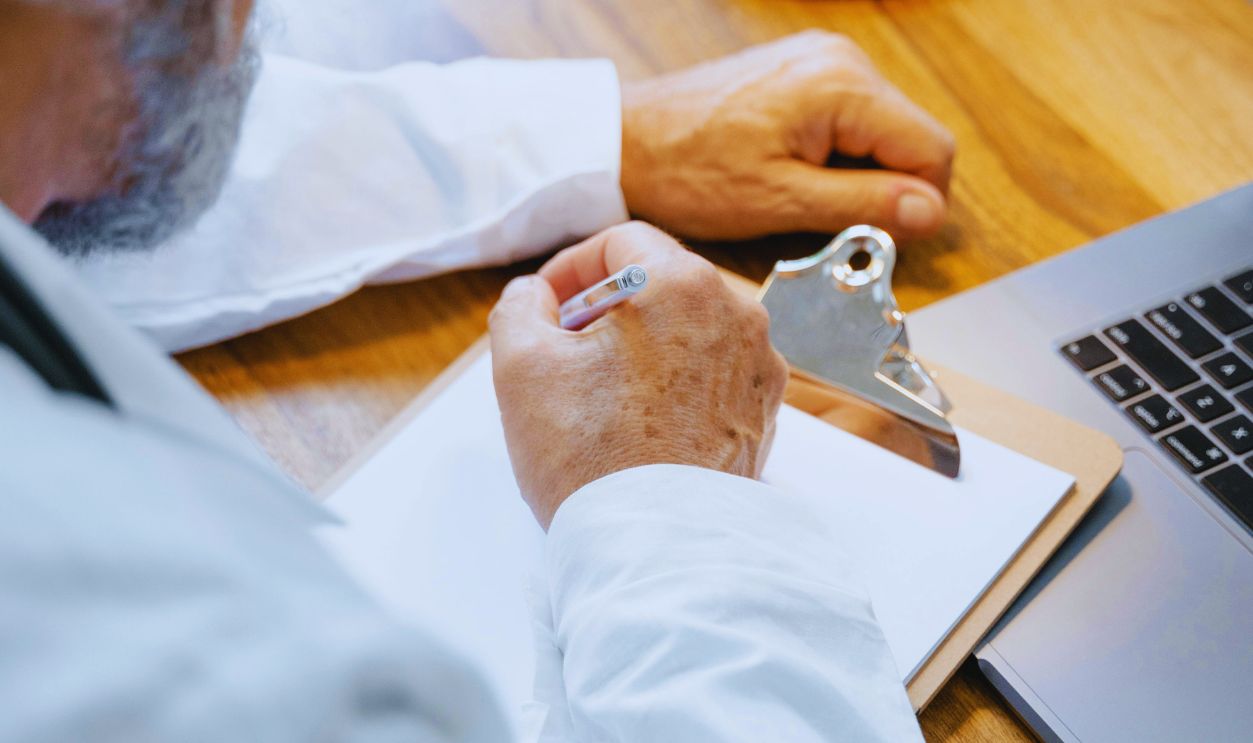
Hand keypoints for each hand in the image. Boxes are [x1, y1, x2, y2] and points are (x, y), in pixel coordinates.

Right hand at [489, 222, 788, 528]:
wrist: (656, 549)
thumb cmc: (592, 457)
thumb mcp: (522, 366)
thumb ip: (520, 306)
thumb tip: (536, 295)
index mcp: (686, 286)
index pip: (621, 241)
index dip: (571, 267)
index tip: (546, 307)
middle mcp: (739, 316)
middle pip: (661, 282)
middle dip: (607, 308)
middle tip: (565, 351)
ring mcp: (759, 367)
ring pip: (689, 330)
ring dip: (641, 345)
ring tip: (599, 393)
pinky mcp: (763, 413)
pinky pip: (712, 375)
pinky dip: (675, 383)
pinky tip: (639, 423)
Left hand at [620, 30, 954, 240]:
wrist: (625, 140)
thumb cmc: (687, 170)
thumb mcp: (780, 201)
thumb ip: (863, 204)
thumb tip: (929, 213)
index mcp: (842, 85)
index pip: (932, 149)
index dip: (917, 203)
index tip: (881, 235)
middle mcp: (840, 59)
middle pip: (909, 136)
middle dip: (884, 187)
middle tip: (829, 220)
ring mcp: (820, 60)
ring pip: (881, 131)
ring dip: (857, 173)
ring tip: (800, 194)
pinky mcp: (801, 71)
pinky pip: (849, 119)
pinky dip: (835, 154)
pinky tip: (792, 172)